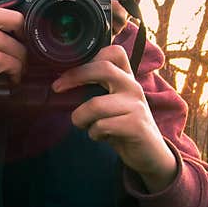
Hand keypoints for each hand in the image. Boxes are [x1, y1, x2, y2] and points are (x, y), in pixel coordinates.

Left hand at [52, 43, 177, 192]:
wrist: (150, 154)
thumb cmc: (123, 126)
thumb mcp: (111, 103)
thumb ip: (95, 89)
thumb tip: (60, 83)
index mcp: (126, 78)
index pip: (113, 52)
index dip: (88, 57)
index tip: (66, 71)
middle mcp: (133, 87)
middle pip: (103, 69)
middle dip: (75, 77)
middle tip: (56, 88)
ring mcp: (137, 105)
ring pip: (95, 104)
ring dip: (80, 118)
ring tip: (85, 125)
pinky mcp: (137, 125)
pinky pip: (102, 125)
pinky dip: (94, 133)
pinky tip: (101, 136)